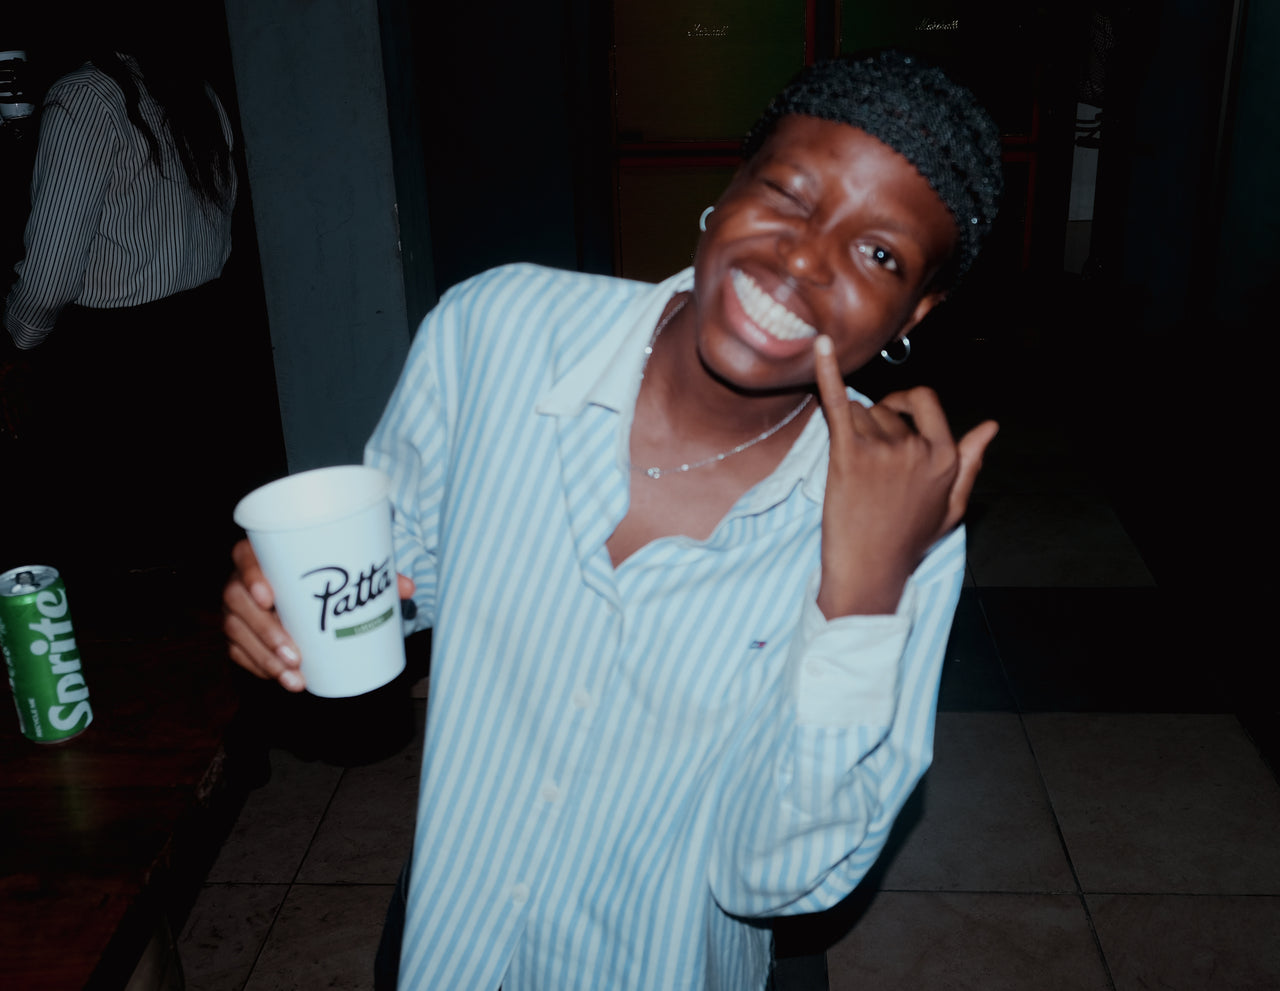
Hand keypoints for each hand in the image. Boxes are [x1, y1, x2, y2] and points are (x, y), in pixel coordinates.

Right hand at [221, 538, 415, 691]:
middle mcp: (243, 579)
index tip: (270, 597)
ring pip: (237, 631)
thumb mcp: (347, 570)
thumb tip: (407, 588)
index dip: (252, 576)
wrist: (304, 588)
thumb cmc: (323, 573)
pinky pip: (239, 651)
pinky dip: (260, 667)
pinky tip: (283, 679)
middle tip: (295, 655)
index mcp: (263, 553)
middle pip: (237, 601)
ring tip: (294, 675)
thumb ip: (376, 575)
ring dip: (265, 657)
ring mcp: (237, 608)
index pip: (245, 556)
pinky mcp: (238, 632)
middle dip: (265, 632)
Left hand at [812, 335, 996, 617]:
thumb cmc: (908, 540)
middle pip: (885, 410)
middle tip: (867, 466)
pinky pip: (836, 403)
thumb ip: (970, 463)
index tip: (891, 424)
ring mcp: (883, 450)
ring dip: (850, 432)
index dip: (904, 409)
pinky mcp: (848, 456)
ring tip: (853, 473)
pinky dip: (827, 373)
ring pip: (858, 413)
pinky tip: (819, 346)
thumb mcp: (951, 506)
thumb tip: (990, 427)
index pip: (923, 401)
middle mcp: (917, 447)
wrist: (869, 570)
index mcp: (944, 455)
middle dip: (874, 426)